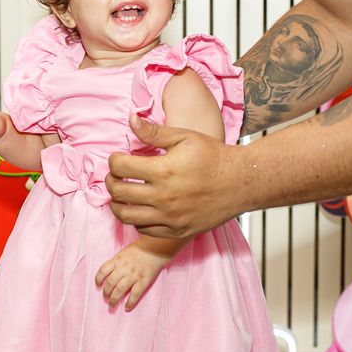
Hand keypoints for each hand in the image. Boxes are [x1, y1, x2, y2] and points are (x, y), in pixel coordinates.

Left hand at [95, 241, 167, 310]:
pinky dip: (130, 302)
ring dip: (114, 299)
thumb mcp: (122, 254)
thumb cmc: (136, 251)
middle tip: (106, 297)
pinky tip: (126, 307)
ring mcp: (133, 275)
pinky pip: (135, 294)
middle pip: (110, 283)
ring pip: (120, 290)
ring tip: (111, 304)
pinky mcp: (143, 281)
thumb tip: (107, 277)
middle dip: (106, 292)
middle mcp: (124, 268)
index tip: (98, 285)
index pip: (103, 271)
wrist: (154, 250)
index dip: (98, 279)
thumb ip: (115, 264)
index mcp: (117, 260)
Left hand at [106, 116, 242, 238]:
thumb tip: (131, 121)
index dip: (114, 160)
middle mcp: (164, 197)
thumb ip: (155, 132)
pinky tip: (139, 208)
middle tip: (115, 176)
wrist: (241, 182)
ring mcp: (170, 217)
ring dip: (117, 204)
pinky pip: (144, 230)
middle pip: (118, 192)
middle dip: (111, 181)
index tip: (118, 158)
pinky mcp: (177, 231)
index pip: (120, 168)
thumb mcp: (185, 137)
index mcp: (163, 170)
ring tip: (121, 194)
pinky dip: (135, 219)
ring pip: (126, 216)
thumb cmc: (213, 157)